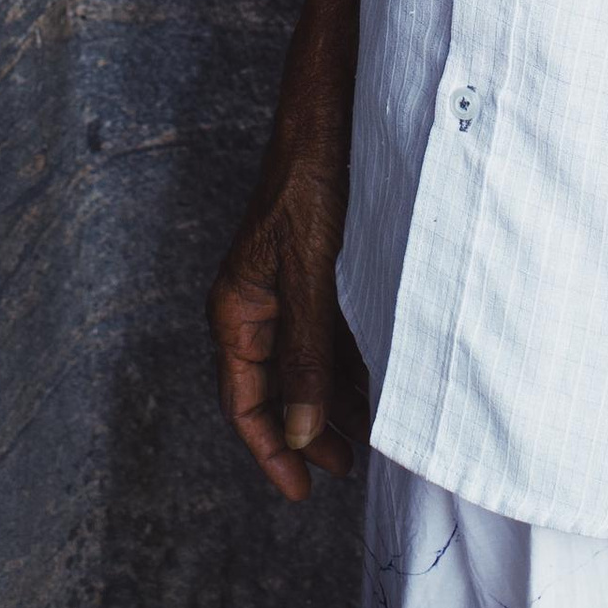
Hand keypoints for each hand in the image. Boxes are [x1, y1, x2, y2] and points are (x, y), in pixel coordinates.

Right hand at [208, 133, 371, 504]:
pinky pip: (322, 334)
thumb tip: (302, 433)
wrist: (326, 115)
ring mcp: (281, 288)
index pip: (244, 402)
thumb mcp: (311, 274)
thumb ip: (307, 354)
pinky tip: (371, 385)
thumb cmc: (308, 183)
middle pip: (272, 389)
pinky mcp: (310, 270)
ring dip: (329, 402)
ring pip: (301, 364)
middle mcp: (252, 305)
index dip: (271, 452)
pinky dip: (344, 365)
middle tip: (345, 472)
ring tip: (367, 439)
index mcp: (236, 309)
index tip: (302, 492)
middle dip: (305, 434)